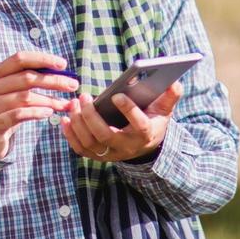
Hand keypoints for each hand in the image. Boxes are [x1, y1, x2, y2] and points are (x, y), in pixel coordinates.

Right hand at [0, 51, 77, 158]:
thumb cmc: (4, 110)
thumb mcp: (12, 91)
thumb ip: (30, 81)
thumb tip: (64, 75)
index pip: (20, 59)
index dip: (43, 59)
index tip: (64, 64)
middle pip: (27, 78)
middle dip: (53, 81)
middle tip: (73, 85)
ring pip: (25, 98)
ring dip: (49, 100)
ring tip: (65, 104)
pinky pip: (18, 115)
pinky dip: (36, 112)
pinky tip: (49, 113)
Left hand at [61, 80, 183, 161]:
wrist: (145, 145)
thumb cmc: (153, 120)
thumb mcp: (164, 109)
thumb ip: (170, 96)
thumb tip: (175, 82)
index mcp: (145, 133)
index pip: (138, 124)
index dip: (129, 110)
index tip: (117, 95)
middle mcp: (127, 146)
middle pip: (107, 136)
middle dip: (92, 116)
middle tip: (84, 97)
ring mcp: (111, 154)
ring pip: (91, 143)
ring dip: (78, 124)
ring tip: (74, 104)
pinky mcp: (99, 156)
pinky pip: (81, 149)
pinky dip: (70, 136)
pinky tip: (65, 119)